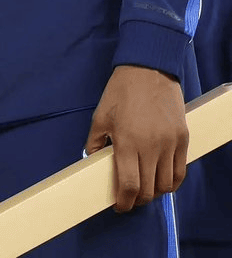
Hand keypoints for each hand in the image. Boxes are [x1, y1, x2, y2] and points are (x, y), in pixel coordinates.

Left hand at [84, 64, 187, 211]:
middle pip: (148, 189)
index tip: (119, 206)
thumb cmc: (120, 92)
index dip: (124, 201)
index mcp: (127, 142)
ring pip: (166, 184)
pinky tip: (162, 182)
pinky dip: (172, 182)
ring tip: (144, 190)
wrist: (149, 70)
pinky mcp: (183, 139)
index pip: (129, 184)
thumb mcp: (100, 116)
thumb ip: (95, 141)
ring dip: (155, 192)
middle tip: (129, 199)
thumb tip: (92, 159)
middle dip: (137, 200)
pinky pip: (180, 171)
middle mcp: (151, 147)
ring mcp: (170, 144)